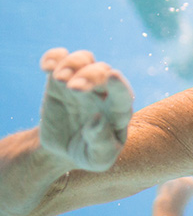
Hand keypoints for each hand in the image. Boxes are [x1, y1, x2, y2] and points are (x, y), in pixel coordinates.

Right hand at [39, 48, 133, 171]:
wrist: (64, 149)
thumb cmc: (90, 153)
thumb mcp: (98, 158)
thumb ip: (101, 143)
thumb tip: (98, 120)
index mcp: (119, 112)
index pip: (123, 94)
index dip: (120, 85)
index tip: (113, 77)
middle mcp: (104, 92)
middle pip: (102, 71)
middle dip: (90, 76)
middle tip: (75, 89)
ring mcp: (82, 83)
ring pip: (84, 59)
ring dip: (73, 64)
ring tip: (59, 79)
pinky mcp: (60, 80)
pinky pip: (60, 59)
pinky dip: (54, 57)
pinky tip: (47, 68)